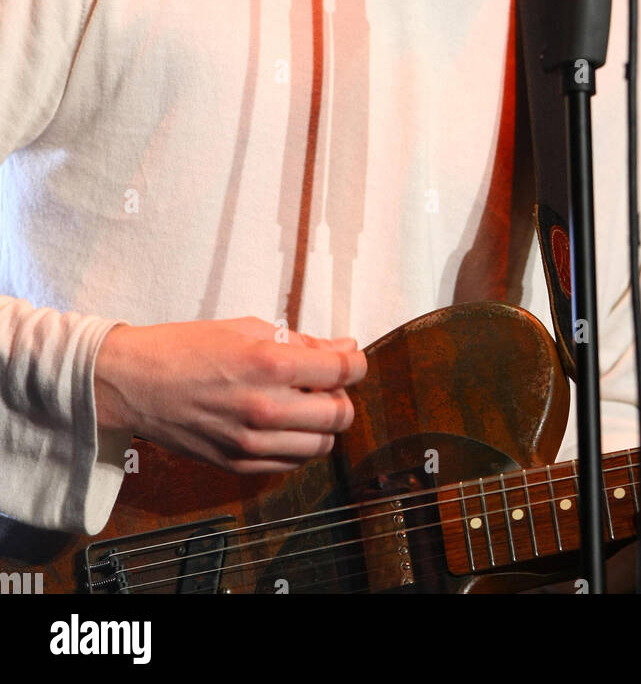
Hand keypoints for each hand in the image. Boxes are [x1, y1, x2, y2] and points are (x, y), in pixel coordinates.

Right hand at [94, 316, 366, 472]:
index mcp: (269, 363)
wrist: (133, 382)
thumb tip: (343, 347)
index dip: (356, 363)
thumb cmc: (186, 347)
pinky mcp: (237, 463)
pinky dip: (297, 445)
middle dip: (341, 395)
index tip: (351, 359)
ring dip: (321, 424)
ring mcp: (251, 441)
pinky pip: (290, 463)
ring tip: (302, 404)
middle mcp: (265, 406)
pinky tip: (282, 424)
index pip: (342, 370)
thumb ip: (300, 342)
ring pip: (321, 445)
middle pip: (340, 413)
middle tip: (325, 382)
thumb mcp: (246, 328)